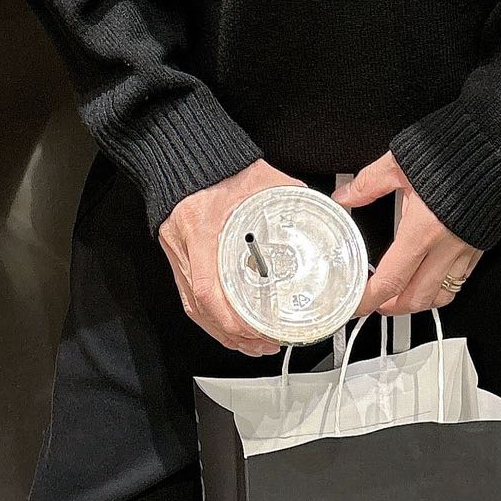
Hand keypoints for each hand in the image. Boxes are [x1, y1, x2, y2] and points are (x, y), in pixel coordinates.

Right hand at [158, 158, 303, 355]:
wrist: (183, 156)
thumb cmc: (217, 166)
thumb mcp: (258, 178)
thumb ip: (289, 195)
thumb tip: (321, 209)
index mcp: (202, 227)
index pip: (208, 287)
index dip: (229, 318)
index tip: (255, 330)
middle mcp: (185, 246)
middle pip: (201, 308)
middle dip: (233, 334)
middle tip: (263, 344)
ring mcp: (178, 254)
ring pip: (194, 307)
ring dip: (222, 331)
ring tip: (251, 344)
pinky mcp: (179, 257)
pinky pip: (190, 296)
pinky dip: (210, 317)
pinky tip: (228, 327)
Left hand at [333, 154, 481, 318]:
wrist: (500, 148)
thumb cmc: (456, 153)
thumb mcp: (399, 164)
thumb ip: (369, 184)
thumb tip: (347, 195)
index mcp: (422, 230)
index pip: (391, 280)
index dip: (370, 300)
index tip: (357, 304)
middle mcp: (446, 247)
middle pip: (416, 298)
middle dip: (392, 308)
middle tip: (375, 303)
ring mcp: (466, 249)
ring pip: (442, 295)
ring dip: (419, 302)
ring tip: (402, 295)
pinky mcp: (480, 244)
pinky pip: (461, 279)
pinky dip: (443, 287)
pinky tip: (432, 276)